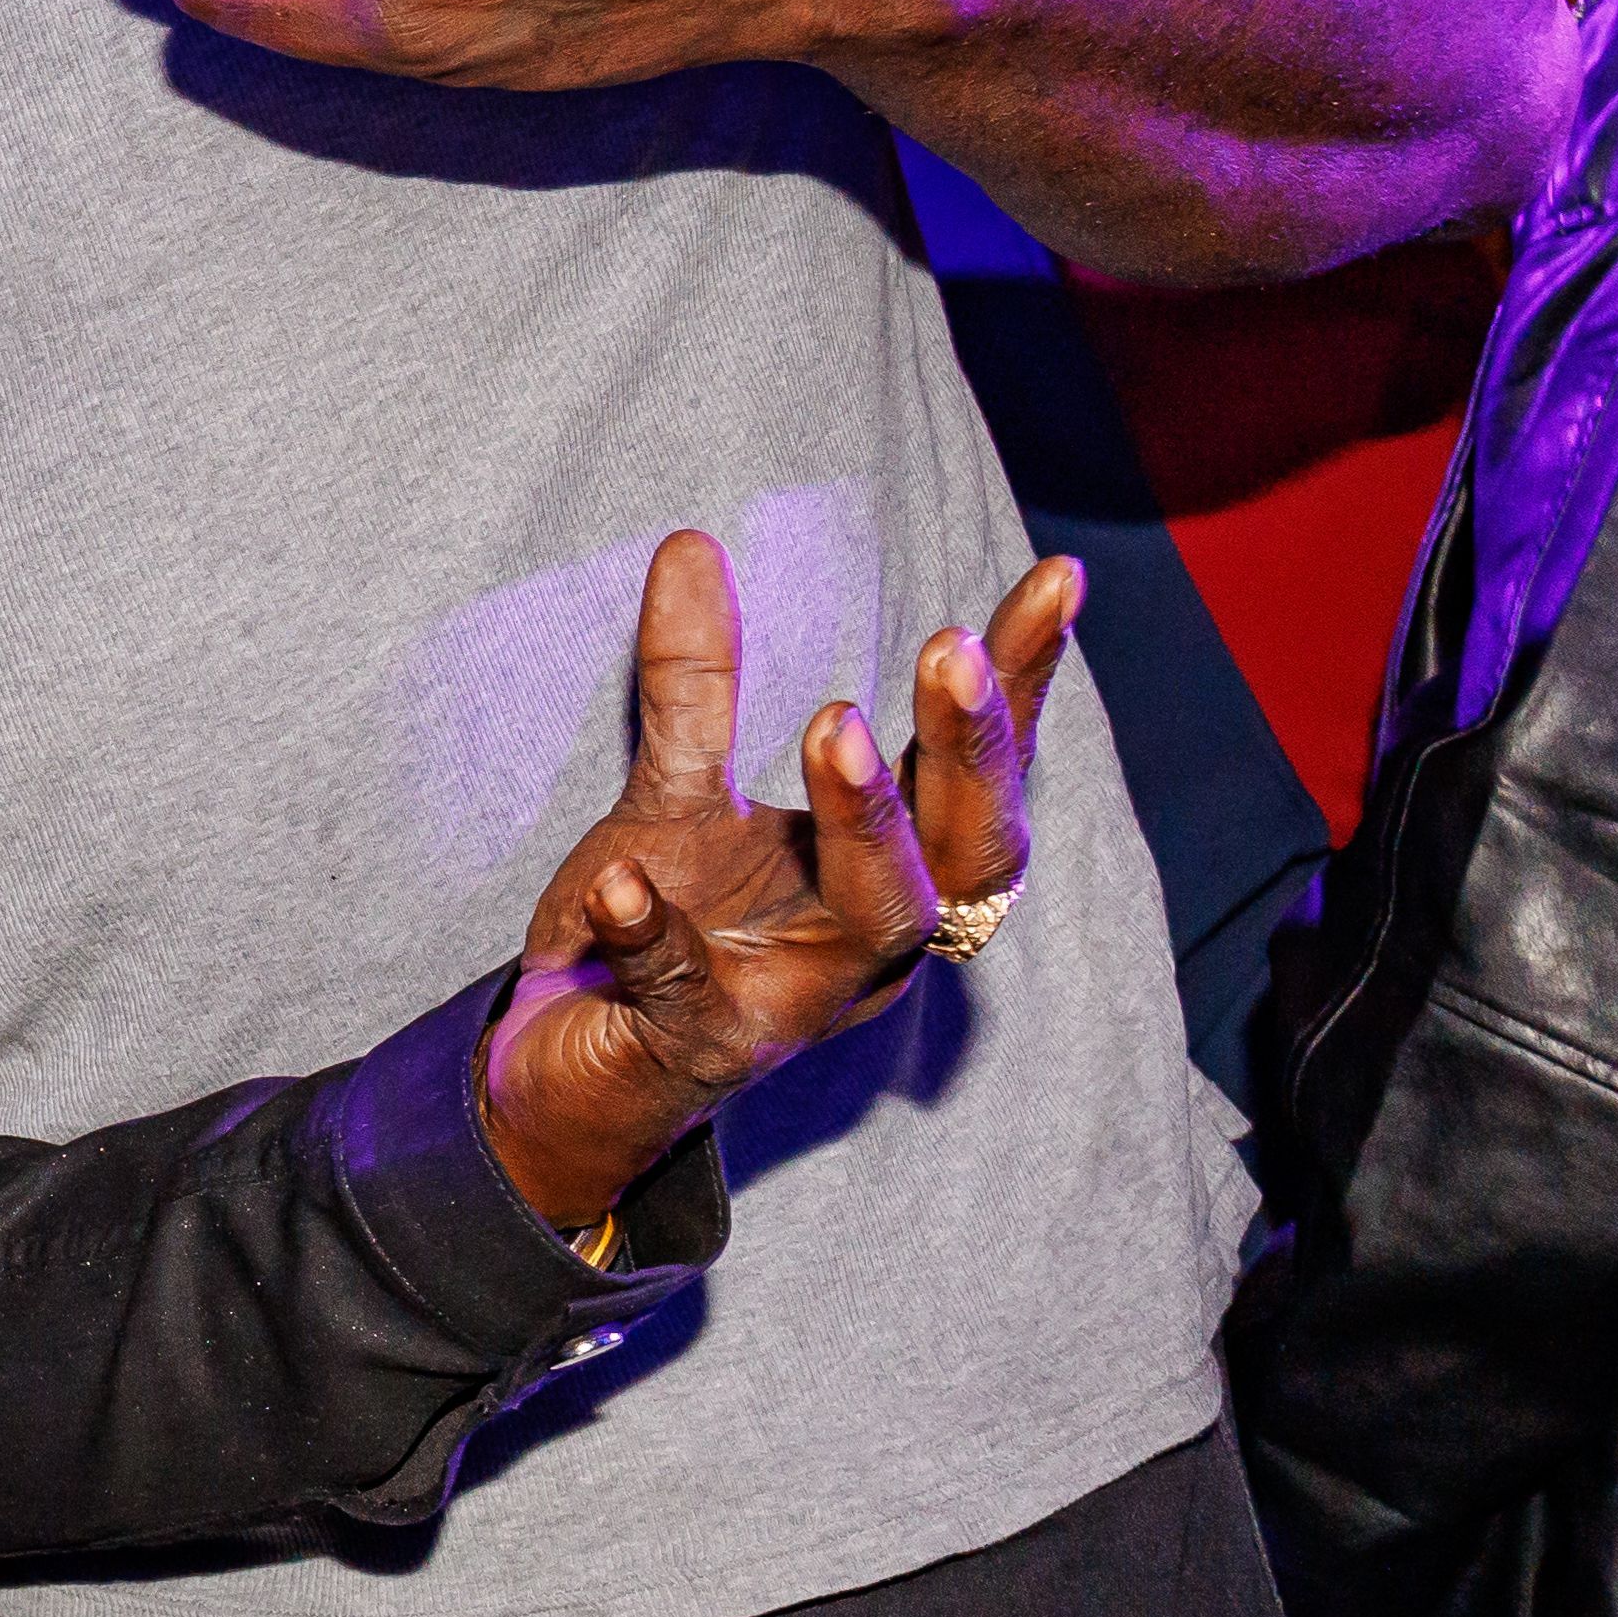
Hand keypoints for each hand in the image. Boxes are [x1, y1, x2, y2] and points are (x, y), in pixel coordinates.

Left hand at [475, 531, 1082, 1227]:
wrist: (562, 1074)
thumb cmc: (657, 933)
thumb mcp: (674, 796)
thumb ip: (693, 685)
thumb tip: (691, 542)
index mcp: (884, 869)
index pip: (974, 772)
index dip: (1023, 685)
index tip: (1054, 581)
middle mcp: (867, 938)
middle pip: (967, 849)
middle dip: (973, 750)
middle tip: (952, 646)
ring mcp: (797, 1000)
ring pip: (878, 919)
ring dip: (867, 821)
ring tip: (838, 722)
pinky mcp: (704, 1049)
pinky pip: (692, 991)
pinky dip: (661, 933)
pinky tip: (622, 885)